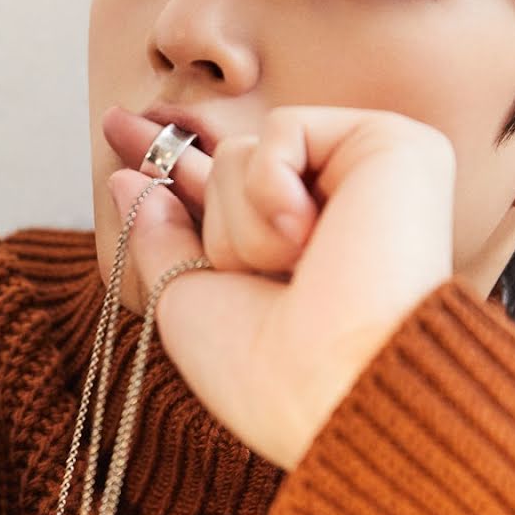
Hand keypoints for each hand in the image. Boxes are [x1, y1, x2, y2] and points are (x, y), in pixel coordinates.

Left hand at [102, 105, 456, 471]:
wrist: (334, 388)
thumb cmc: (265, 372)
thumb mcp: (188, 301)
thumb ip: (161, 235)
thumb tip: (126, 180)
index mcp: (302, 251)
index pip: (222, 189)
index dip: (170, 163)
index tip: (115, 125)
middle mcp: (343, 211)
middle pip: (226, 169)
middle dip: (220, 231)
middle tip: (271, 282)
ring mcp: (374, 177)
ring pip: (245, 153)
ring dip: (245, 225)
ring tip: (302, 268)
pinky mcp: (399, 147)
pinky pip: (284, 130)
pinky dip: (271, 187)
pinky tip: (312, 235)